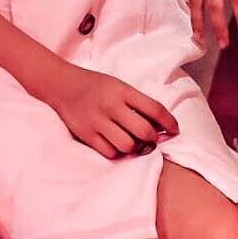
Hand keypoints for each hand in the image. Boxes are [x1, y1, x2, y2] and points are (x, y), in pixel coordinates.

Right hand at [34, 60, 180, 158]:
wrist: (63, 86)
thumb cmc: (97, 87)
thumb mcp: (119, 86)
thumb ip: (138, 104)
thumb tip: (161, 127)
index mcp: (123, 91)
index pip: (155, 109)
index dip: (170, 123)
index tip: (175, 130)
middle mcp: (111, 106)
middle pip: (144, 132)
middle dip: (153, 139)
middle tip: (152, 138)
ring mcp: (97, 121)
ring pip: (128, 146)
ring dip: (135, 147)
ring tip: (133, 142)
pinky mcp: (86, 135)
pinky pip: (110, 153)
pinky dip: (117, 152)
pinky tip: (116, 144)